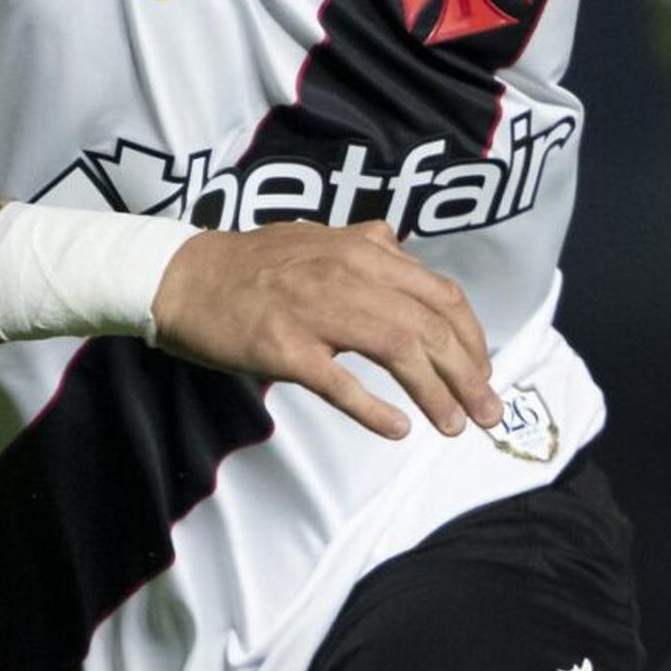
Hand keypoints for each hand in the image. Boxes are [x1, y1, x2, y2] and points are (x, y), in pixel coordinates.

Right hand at [150, 220, 499, 440]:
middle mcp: (349, 273)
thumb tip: (408, 259)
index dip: (473, 340)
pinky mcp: (283, 345)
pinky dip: (375, 409)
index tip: (483, 373)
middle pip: (431, 326)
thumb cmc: (251, 266)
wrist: (181, 276)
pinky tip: (399, 429)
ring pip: (399, 351)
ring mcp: (315, 309)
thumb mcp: (320, 241)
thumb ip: (368, 249)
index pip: (443, 295)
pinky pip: (340, 382)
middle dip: (469, 375)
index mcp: (364, 249)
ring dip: (437, 394)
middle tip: (488, 413)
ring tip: (454, 426)